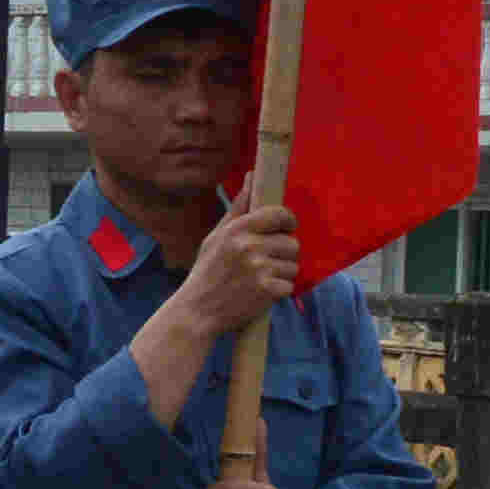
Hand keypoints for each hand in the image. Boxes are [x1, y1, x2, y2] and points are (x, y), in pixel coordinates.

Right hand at [172, 199, 302, 341]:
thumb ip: (238, 209)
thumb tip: (252, 176)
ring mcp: (260, 269)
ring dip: (282, 274)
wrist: (196, 312)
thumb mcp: (216, 237)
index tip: (285, 229)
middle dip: (283, 254)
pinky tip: (260, 294)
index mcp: (237, 229)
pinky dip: (279, 292)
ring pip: (293, 265)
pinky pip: (289, 285)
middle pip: (291, 243)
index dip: (288, 222)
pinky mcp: (268, 290)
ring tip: (260, 280)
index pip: (279, 214)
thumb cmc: (207, 272)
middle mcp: (249, 246)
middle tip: (264, 264)